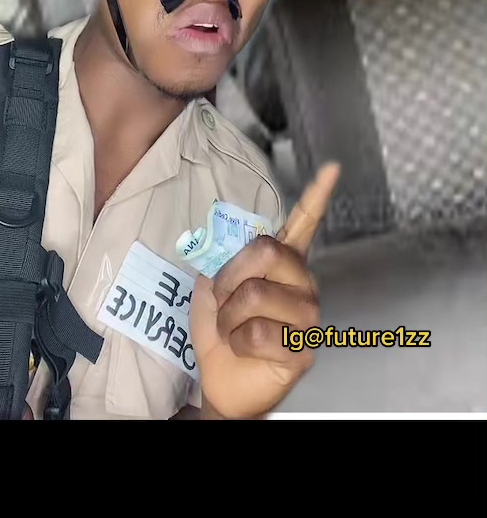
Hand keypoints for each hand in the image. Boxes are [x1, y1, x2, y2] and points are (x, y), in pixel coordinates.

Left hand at [190, 163, 339, 419]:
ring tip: (234, 329)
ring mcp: (307, 316)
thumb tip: (222, 237)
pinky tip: (246, 349)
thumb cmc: (222, 330)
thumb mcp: (211, 286)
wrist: (221, 377)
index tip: (332, 168)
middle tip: (224, 302)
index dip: (317, 195)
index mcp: (284, 263)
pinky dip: (238, 342)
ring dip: (228, 316)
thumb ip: (222, 259)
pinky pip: (258, 333)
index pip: (305, 224)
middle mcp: (302, 283)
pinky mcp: (304, 349)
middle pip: (266, 252)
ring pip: (255, 295)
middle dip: (229, 278)